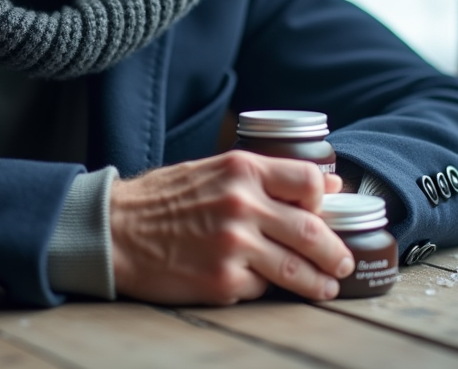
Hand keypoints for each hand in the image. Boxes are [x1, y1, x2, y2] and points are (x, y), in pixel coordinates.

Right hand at [109, 151, 354, 304]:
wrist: (114, 230)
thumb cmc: (162, 199)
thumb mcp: (214, 170)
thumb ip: (267, 176)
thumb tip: (327, 184)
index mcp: (241, 170)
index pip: (309, 181)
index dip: (325, 199)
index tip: (327, 211)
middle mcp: (242, 205)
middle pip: (312, 231)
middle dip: (336, 251)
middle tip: (343, 261)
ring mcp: (233, 246)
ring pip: (296, 269)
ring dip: (318, 282)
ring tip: (327, 287)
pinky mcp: (221, 282)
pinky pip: (259, 288)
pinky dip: (262, 287)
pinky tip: (255, 283)